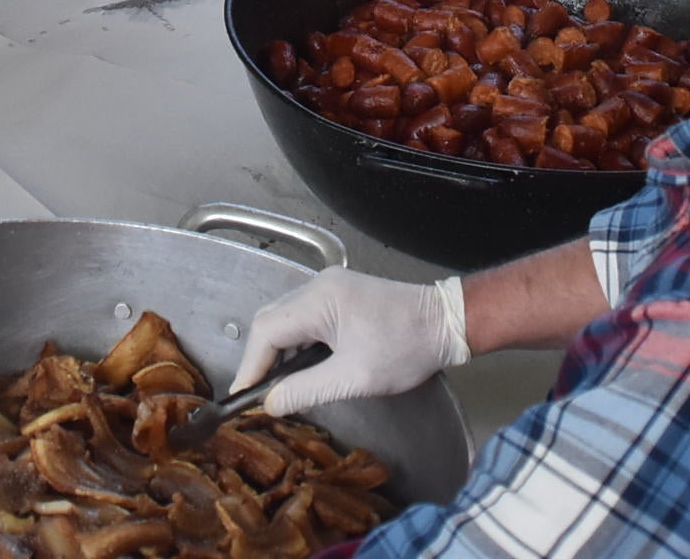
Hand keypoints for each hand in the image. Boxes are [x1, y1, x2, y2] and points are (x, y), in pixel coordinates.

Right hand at [238, 270, 468, 419]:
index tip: (242, 396)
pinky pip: (303, 316)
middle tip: (256, 394)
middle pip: (271, 320)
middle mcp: (319, 286)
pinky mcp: (340, 294)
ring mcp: (330, 287)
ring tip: (277, 385)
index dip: (251, 366)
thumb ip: (307, 390)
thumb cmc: (406, 348)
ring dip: (277, 351)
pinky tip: (300, 367)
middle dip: (260, 359)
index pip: (266, 331)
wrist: (446, 322)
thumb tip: (272, 404)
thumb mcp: (354, 378)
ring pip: (285, 317)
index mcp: (320, 300)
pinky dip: (295, 342)